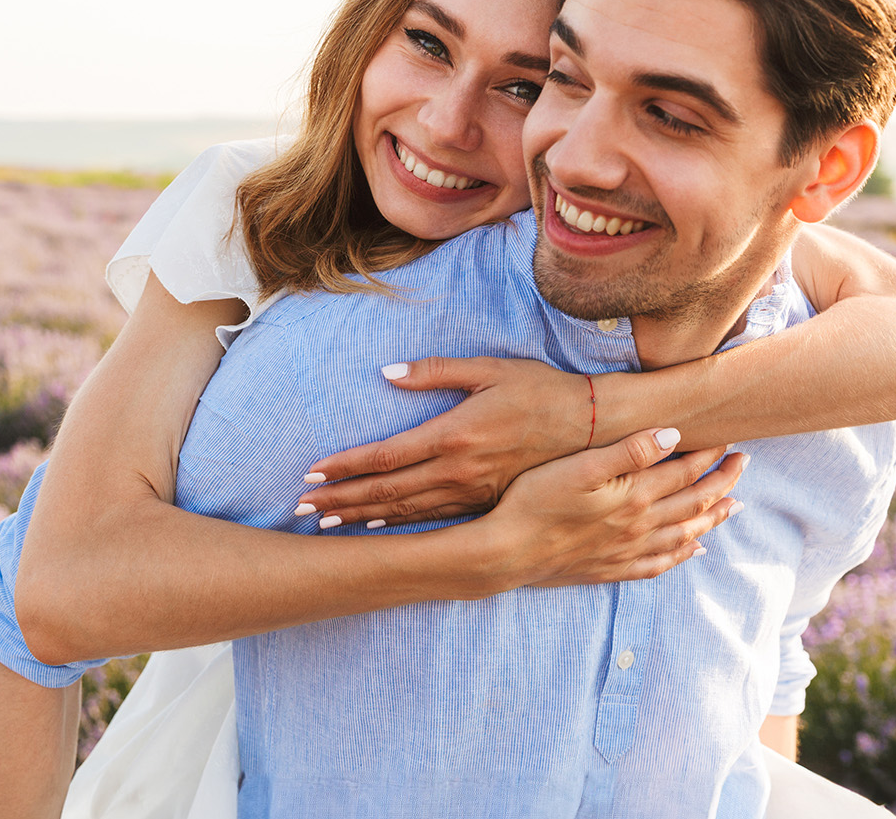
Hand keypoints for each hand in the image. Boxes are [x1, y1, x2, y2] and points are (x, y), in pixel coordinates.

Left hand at [295, 357, 590, 527]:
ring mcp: (472, 491)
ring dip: (362, 516)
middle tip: (301, 510)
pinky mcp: (484, 502)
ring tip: (326, 523)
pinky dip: (398, 523)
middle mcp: (458, 470)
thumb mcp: (489, 369)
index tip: (310, 474)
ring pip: (405, 511)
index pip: (384, 457)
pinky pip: (432, 518)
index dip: (343, 467)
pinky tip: (375, 525)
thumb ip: (435, 371)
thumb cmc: (539, 389)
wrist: (594, 428)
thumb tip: (388, 372)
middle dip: (340, 500)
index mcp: (453, 435)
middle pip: (385, 492)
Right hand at [495, 427, 744, 587]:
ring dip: (713, 518)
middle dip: (723, 482)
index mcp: (634, 496)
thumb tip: (672, 435)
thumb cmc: (535, 501)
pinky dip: (682, 555)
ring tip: (734, 506)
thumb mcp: (579, 466)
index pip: (684, 471)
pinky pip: (660, 564)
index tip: (728, 439)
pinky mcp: (612, 569)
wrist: (508, 551)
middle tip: (744, 465)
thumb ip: (628, 451)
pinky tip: (693, 550)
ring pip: (685, 534)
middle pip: (694, 503)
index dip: (709, 454)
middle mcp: (640, 526)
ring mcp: (628, 551)